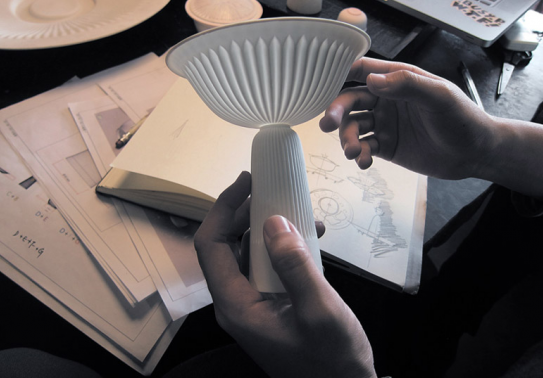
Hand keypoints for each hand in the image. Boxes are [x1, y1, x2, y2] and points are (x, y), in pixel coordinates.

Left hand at [194, 172, 375, 377]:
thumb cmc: (332, 359)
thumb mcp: (319, 310)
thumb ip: (294, 265)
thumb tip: (273, 221)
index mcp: (236, 305)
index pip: (210, 246)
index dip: (223, 209)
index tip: (246, 182)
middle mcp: (237, 301)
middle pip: (225, 245)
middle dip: (245, 212)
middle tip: (270, 188)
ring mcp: (253, 303)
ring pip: (247, 252)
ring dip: (267, 227)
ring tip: (298, 211)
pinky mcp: (269, 303)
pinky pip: (266, 265)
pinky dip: (283, 246)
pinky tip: (310, 237)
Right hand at [319, 57, 494, 179]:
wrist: (474, 153)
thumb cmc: (462, 118)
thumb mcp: (439, 96)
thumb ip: (407, 85)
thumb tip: (371, 80)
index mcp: (398, 80)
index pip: (363, 69)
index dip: (341, 72)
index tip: (322, 82)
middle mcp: (386, 100)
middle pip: (351, 101)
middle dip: (337, 112)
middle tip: (328, 125)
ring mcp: (385, 124)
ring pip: (353, 127)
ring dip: (347, 138)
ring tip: (354, 152)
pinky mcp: (386, 146)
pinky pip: (364, 148)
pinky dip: (359, 155)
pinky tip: (364, 162)